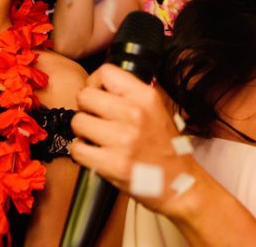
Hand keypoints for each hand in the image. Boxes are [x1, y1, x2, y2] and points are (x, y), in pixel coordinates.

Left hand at [70, 65, 187, 214]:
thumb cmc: (165, 146)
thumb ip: (132, 93)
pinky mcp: (112, 164)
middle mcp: (134, 114)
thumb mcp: (157, 108)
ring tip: (96, 137)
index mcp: (146, 97)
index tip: (97, 94)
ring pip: (77, 122)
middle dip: (85, 107)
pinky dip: (81, 152)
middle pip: (85, 96)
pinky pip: (77, 148)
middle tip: (94, 117)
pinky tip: (95, 153)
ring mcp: (122, 140)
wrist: (178, 182)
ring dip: (82, 131)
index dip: (94, 82)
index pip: (106, 72)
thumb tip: (101, 82)